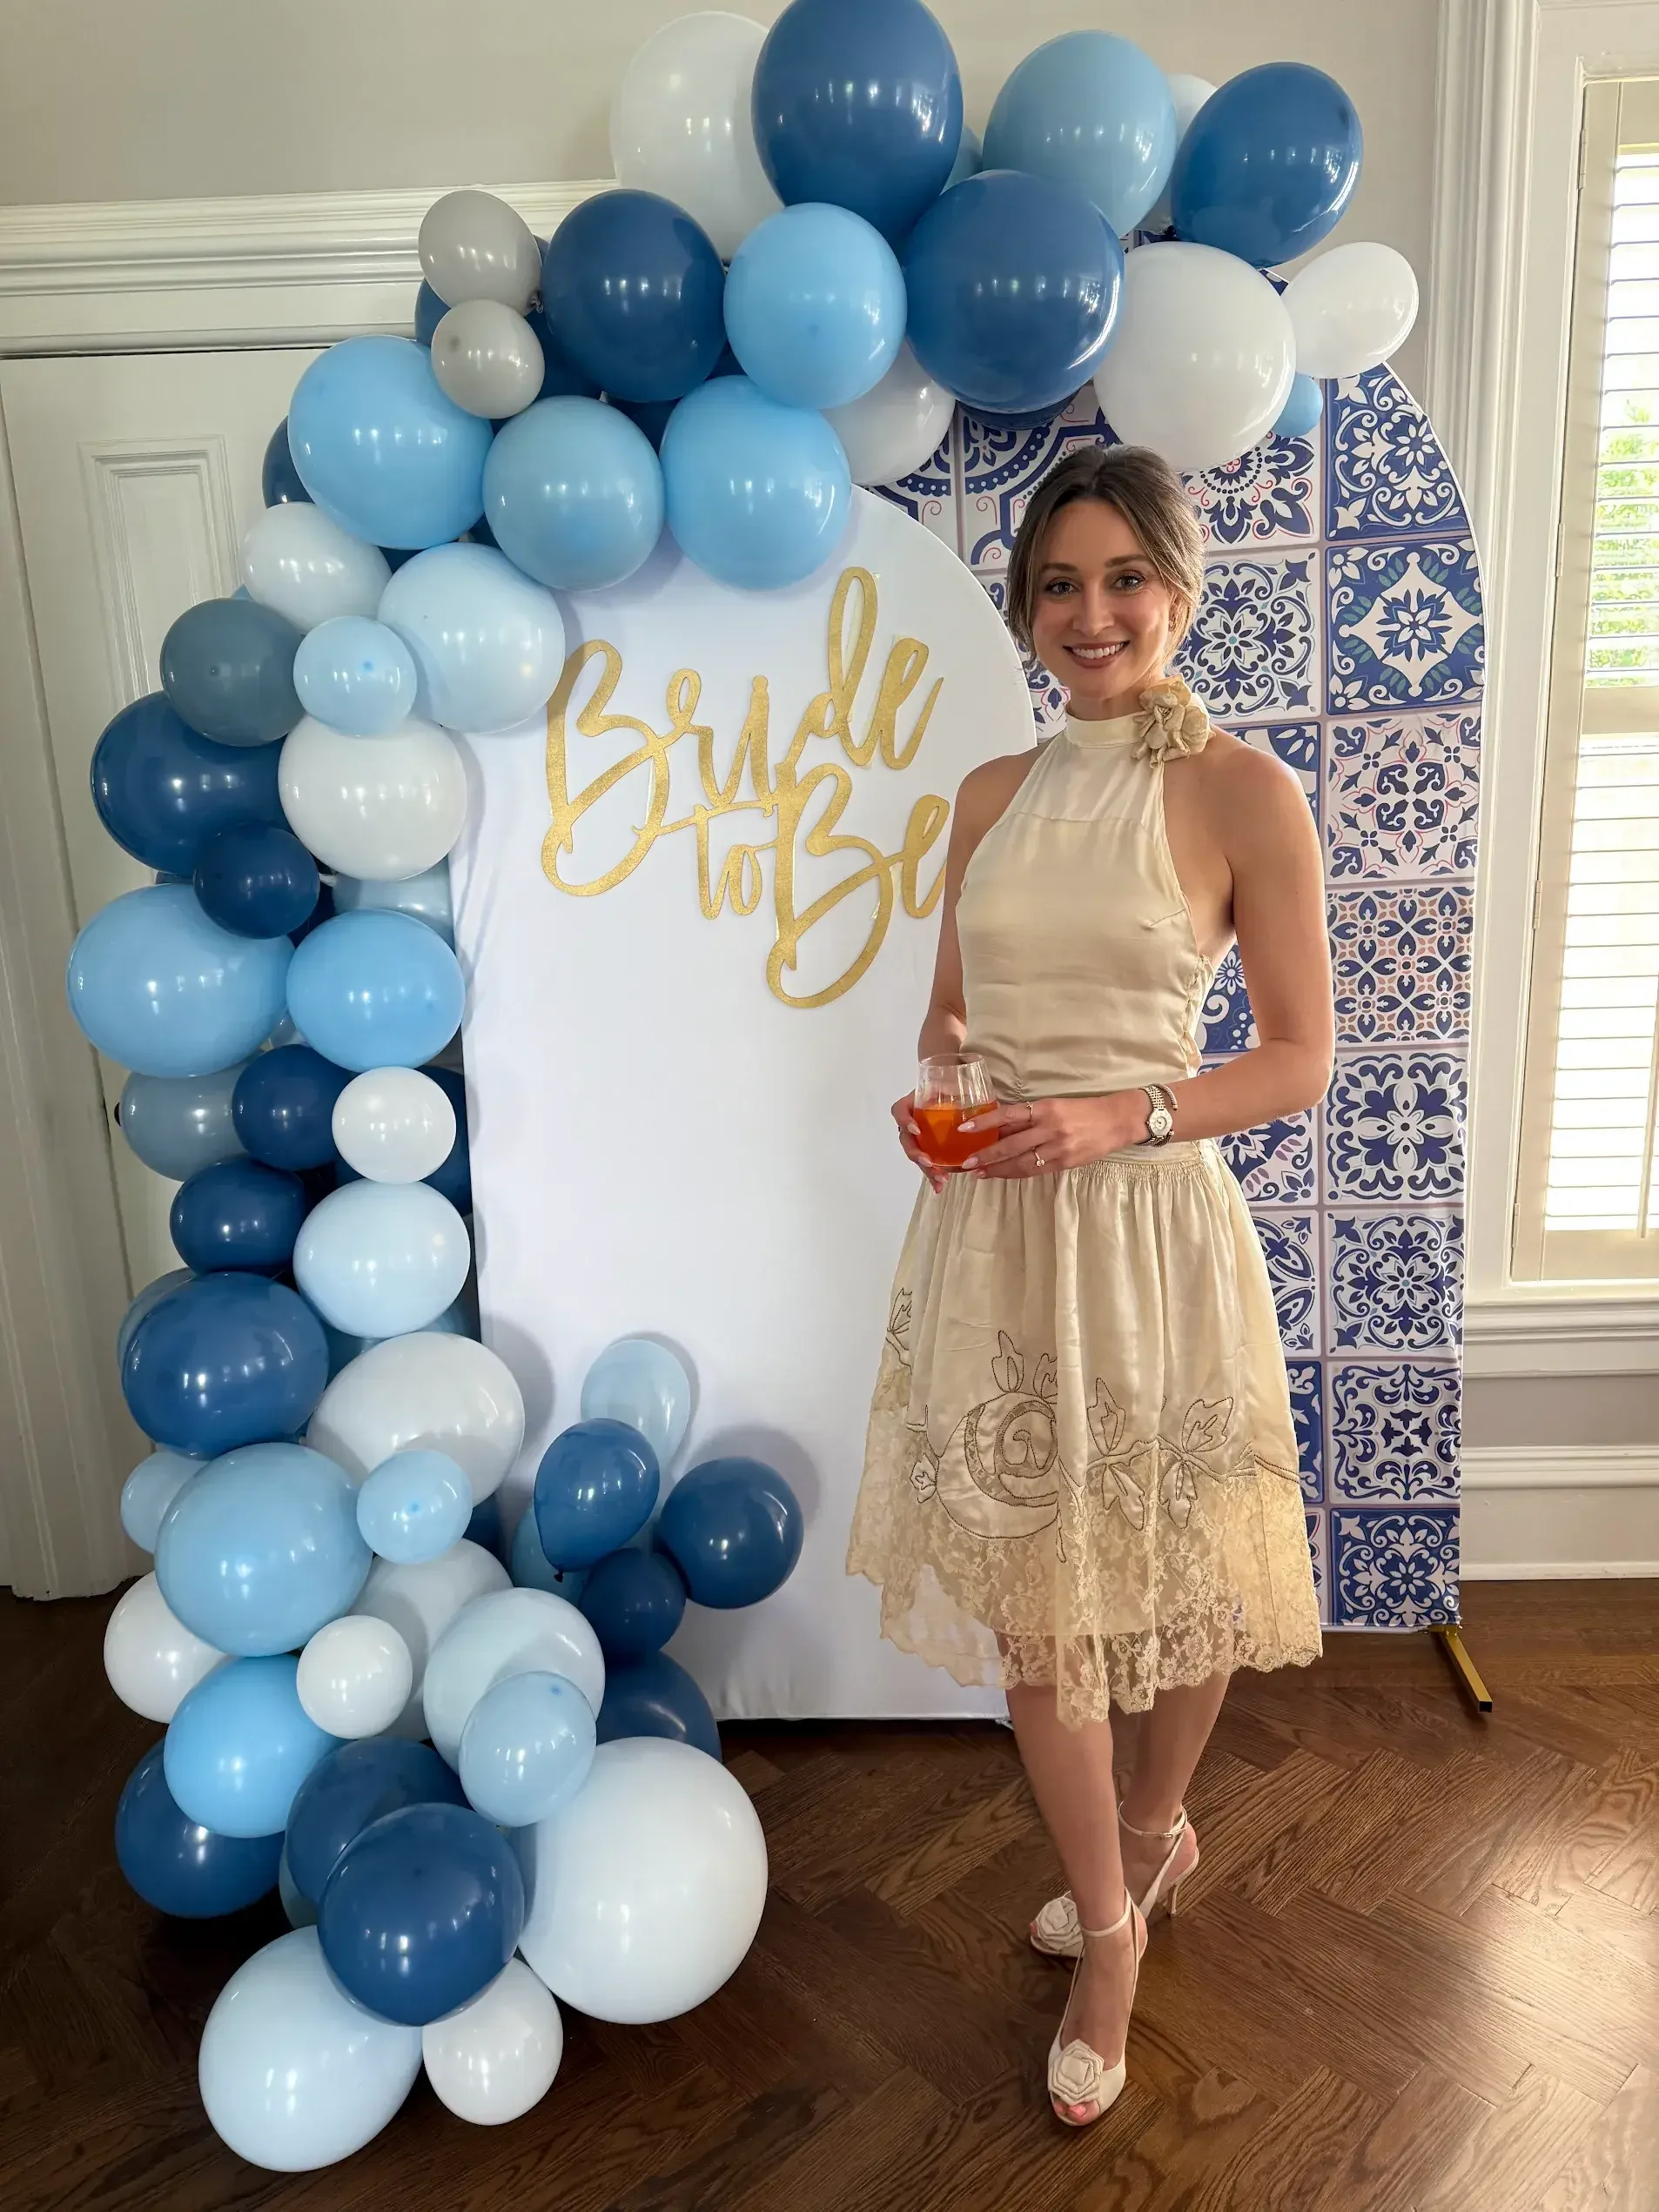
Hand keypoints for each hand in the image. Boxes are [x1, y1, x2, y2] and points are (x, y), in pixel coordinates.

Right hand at [892, 1093, 948, 1193]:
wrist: (954, 1089)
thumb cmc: (949, 1084)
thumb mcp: (946, 1083)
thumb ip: (948, 1085)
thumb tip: (960, 1090)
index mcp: (911, 1105)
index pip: (899, 1111)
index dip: (904, 1121)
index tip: (917, 1130)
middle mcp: (911, 1122)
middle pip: (906, 1140)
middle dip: (916, 1154)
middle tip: (928, 1162)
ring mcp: (919, 1137)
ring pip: (916, 1155)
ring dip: (926, 1169)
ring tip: (940, 1180)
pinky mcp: (929, 1148)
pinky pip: (928, 1163)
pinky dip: (933, 1176)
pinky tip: (940, 1187)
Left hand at [962, 1092, 1145, 1178]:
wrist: (1116, 1121)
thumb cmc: (1082, 1110)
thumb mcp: (1055, 1106)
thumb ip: (1029, 1117)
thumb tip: (1000, 1129)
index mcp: (1045, 1108)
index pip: (1008, 1115)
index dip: (985, 1122)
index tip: (965, 1128)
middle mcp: (1049, 1128)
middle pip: (1011, 1144)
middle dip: (987, 1154)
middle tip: (967, 1162)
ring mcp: (1057, 1148)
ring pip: (1020, 1162)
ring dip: (998, 1169)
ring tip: (980, 1173)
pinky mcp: (1065, 1163)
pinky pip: (1035, 1170)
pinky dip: (1016, 1173)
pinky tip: (1003, 1175)